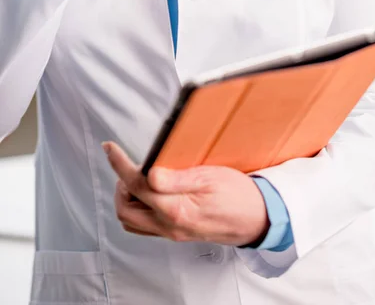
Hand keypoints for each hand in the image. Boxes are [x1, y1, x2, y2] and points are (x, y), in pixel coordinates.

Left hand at [102, 142, 269, 245]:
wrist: (258, 218)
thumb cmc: (239, 195)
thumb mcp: (210, 177)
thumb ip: (176, 177)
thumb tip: (148, 173)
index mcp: (176, 209)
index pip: (136, 184)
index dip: (119, 163)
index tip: (110, 148)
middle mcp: (170, 225)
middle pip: (125, 207)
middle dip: (119, 183)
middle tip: (127, 164)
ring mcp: (172, 232)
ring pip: (131, 220)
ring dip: (127, 198)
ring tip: (137, 178)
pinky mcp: (176, 233)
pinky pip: (144, 226)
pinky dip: (138, 208)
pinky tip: (149, 193)